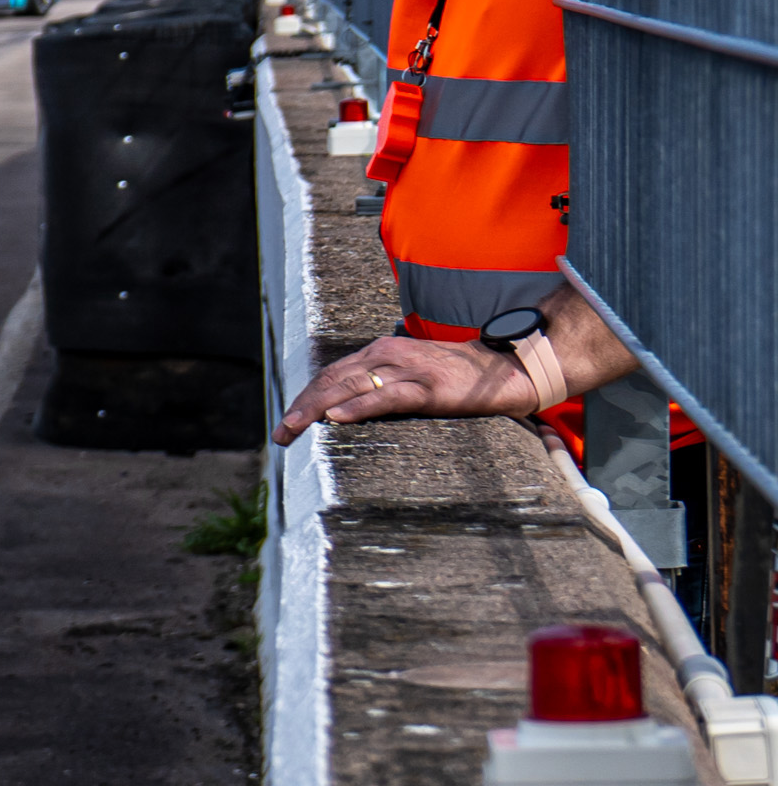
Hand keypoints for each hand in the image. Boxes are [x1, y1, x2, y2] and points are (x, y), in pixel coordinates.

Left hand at [274, 330, 535, 443]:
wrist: (504, 368)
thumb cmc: (455, 376)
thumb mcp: (409, 376)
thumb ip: (380, 385)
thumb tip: (346, 409)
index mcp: (379, 353)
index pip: (332, 374)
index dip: (306, 397)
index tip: (287, 421)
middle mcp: (387, 355)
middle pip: (332, 380)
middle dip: (302, 406)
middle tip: (281, 433)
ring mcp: (407, 369)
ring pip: (350, 387)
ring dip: (316, 409)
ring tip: (293, 428)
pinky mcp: (427, 387)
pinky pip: (386, 397)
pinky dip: (358, 407)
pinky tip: (336, 418)